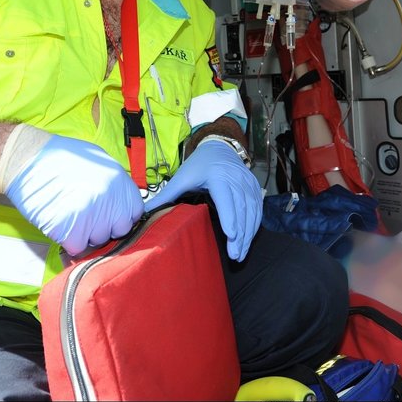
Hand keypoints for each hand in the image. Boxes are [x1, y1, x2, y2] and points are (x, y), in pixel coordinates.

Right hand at [4, 135, 143, 255]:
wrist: (27, 158)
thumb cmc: (61, 157)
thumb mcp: (99, 162)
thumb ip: (115, 184)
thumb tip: (121, 204)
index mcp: (120, 181)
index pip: (135, 212)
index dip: (121, 216)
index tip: (110, 216)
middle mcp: (110, 200)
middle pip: (119, 230)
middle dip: (105, 227)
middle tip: (87, 218)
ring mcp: (91, 216)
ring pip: (98, 240)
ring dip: (85, 234)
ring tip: (70, 216)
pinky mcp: (70, 230)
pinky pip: (77, 247)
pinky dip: (69, 241)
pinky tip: (61, 224)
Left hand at [144, 139, 262, 260]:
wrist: (218, 146)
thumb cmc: (198, 165)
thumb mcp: (181, 178)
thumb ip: (165, 196)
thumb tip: (143, 213)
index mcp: (218, 176)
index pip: (226, 198)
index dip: (230, 217)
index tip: (232, 235)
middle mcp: (236, 179)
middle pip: (241, 209)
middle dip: (240, 234)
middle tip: (235, 255)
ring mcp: (247, 182)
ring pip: (252, 211)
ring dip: (249, 233)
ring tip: (241, 253)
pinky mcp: (254, 186)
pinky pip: (258, 208)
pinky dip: (255, 225)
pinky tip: (249, 239)